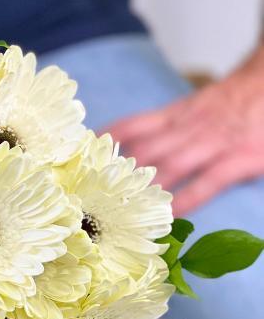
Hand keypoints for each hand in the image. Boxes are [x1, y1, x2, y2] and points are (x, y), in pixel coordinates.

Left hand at [105, 46, 263, 215]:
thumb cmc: (231, 101)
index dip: (103, 148)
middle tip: (93, 201)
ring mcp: (213, 143)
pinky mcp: (240, 157)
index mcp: (176, 115)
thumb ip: (163, 125)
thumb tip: (125, 147)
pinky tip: (171, 216)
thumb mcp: (192, 106)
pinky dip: (187, 199)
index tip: (79, 162)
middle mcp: (188, 128)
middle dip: (117, 177)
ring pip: (170, 167)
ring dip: (145, 191)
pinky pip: (208, 182)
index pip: (131, 128)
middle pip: (143, 153)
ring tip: (122, 214)